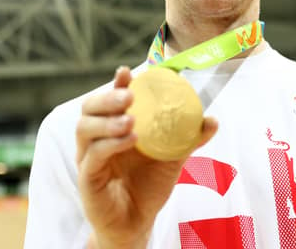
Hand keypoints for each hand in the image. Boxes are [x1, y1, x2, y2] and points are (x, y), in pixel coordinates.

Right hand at [76, 66, 217, 248]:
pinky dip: (110, 144)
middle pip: (88, 108)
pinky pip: (94, 156)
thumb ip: (188, 138)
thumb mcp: (172, 157)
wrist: (138, 223)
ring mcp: (87, 158)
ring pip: (84, 128)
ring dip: (107, 120)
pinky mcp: (87, 178)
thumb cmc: (149, 185)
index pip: (108, 99)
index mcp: (112, 127)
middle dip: (107, 98)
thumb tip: (212, 120)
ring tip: (131, 120)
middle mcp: (95, 139)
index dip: (115, 83)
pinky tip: (131, 140)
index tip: (127, 72)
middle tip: (128, 95)